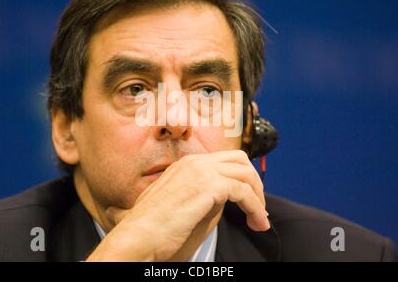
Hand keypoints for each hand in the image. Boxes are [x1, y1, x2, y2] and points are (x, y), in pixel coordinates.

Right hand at [86, 150, 269, 261]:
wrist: (138, 237)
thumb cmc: (154, 229)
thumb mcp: (181, 206)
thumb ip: (203, 196)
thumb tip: (224, 198)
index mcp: (185, 165)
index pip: (224, 161)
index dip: (240, 179)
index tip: (247, 200)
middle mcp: (194, 163)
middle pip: (239, 160)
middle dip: (254, 182)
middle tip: (257, 207)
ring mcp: (200, 171)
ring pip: (245, 173)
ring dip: (258, 197)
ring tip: (259, 220)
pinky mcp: (208, 186)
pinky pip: (244, 191)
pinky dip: (255, 207)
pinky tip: (256, 222)